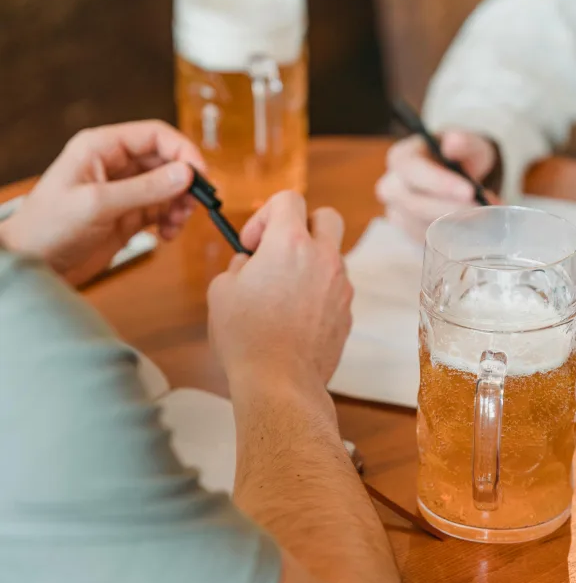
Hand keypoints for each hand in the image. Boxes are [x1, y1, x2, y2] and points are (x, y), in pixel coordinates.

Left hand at [0, 121, 204, 285]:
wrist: (33, 264)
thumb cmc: (48, 227)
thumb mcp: (98, 204)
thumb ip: (144, 189)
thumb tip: (185, 174)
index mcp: (101, 148)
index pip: (154, 135)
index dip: (182, 151)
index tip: (201, 175)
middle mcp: (114, 165)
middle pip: (166, 161)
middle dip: (184, 182)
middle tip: (194, 205)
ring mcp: (123, 191)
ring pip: (168, 187)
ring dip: (180, 204)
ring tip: (176, 223)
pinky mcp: (127, 216)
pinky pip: (161, 210)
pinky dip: (171, 221)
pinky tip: (167, 234)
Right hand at [208, 191, 351, 394]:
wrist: (280, 382)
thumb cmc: (246, 337)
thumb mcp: (222, 291)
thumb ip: (239, 266)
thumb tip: (250, 264)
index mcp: (290, 243)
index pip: (289, 199)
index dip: (266, 215)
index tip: (253, 243)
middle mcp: (323, 259)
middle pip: (326, 217)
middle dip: (303, 225)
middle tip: (279, 251)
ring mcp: (340, 287)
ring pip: (332, 256)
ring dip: (310, 263)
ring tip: (282, 292)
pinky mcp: (347, 313)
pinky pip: (335, 289)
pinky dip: (318, 293)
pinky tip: (295, 317)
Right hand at [376, 130, 499, 242]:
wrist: (457, 176)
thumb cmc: (459, 156)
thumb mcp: (468, 143)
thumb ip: (464, 142)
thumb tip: (454, 143)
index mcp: (401, 157)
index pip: (413, 171)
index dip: (440, 183)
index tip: (469, 191)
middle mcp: (391, 186)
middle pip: (413, 203)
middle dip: (450, 209)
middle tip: (482, 209)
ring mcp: (395, 211)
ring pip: (420, 225)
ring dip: (454, 224)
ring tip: (484, 216)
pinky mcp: (407, 231)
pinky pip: (426, 240)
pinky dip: (451, 236)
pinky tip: (472, 227)